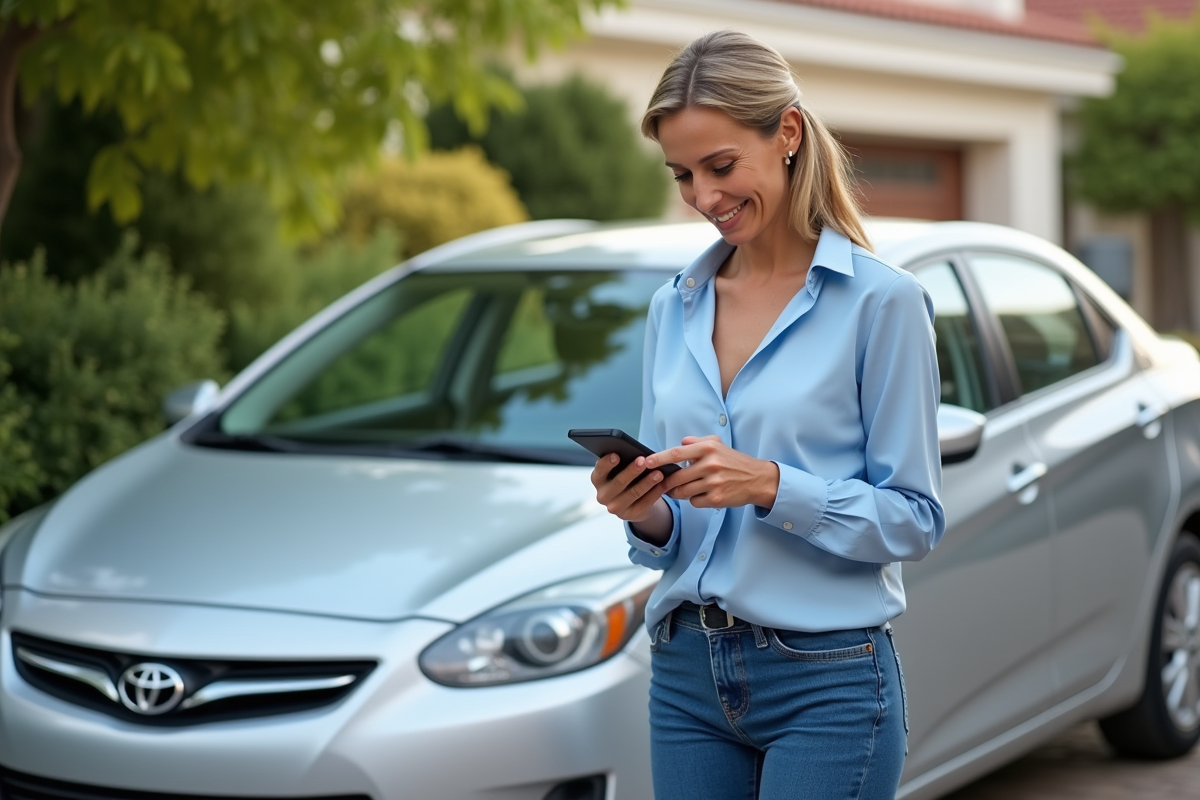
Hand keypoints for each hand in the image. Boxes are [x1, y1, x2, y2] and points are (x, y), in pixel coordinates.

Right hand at [590, 453, 672, 526]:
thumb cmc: (627, 477)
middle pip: (618, 482)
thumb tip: (637, 455)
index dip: (607, 463)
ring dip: (647, 482)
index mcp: (598, 480)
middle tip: (643, 461)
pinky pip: (644, 503)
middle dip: (632, 471)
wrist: (634, 501)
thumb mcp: (621, 469)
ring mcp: (615, 507)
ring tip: (658, 473)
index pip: (600, 470)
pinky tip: (663, 484)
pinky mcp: (630, 515)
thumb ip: (623, 462)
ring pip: (633, 493)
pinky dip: (655, 493)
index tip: (616, 455)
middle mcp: (603, 495)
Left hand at [649, 435, 778, 509]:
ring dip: (679, 492)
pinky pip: (694, 502)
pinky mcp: (717, 498)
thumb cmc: (734, 461)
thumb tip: (680, 443)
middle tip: (663, 483)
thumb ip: (697, 442)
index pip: (676, 453)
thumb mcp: (718, 445)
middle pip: (676, 477)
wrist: (758, 479)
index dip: (658, 459)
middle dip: (666, 482)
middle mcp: (710, 464)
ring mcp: (713, 483)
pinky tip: (703, 494)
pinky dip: (695, 500)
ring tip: (684, 488)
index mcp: (707, 448)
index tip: (646, 462)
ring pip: (683, 491)